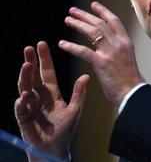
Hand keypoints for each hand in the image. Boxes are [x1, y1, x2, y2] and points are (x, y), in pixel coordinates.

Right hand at [14, 42, 89, 158]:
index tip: (41, 44)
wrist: (54, 149)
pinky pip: (21, 108)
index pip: (46, 73)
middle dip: (30, 62)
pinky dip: (22, 102)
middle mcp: (38, 97)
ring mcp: (30, 106)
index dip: (44, 59)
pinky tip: (24, 96)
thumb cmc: (64, 130)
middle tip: (28, 49)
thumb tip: (86, 76)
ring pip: (25, 88)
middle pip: (33, 76)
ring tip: (26, 65)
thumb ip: (79, 94)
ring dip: (25, 77)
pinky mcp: (23, 118)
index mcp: (51, 93)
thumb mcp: (75, 110)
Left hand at [59, 1, 141, 105]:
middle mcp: (119, 43)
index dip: (103, 11)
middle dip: (85, 15)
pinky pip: (83, 51)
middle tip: (73, 11)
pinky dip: (71, 46)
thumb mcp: (128, 59)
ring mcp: (110, 52)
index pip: (114, 21)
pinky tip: (62, 43)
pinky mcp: (101, 63)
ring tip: (68, 20)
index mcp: (126, 42)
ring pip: (92, 32)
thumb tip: (110, 46)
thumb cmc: (130, 80)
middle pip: (100, 23)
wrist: (133, 93)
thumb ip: (119, 50)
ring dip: (78, 24)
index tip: (93, 4)